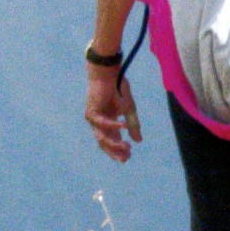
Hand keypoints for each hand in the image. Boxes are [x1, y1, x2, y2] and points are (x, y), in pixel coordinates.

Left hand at [81, 45, 139, 162]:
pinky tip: (124, 127)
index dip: (119, 150)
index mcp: (108, 123)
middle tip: (125, 158)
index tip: (128, 157)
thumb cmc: (117, 88)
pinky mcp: (91, 112)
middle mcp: (99, 123)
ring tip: (126, 147)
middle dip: (115, 151)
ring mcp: (93, 119)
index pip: (112, 141)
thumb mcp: (129, 109)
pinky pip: (103, 123)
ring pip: (101, 137)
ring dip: (114, 143)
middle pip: (104, 143)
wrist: (108, 72)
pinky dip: (114, 125)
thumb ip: (133, 125)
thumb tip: (138, 141)